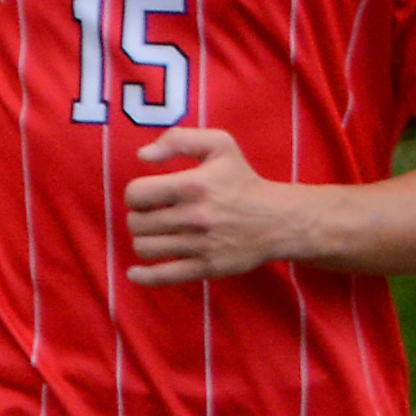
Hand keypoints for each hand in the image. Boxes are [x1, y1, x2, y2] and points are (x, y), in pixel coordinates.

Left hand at [122, 128, 304, 283]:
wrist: (280, 220)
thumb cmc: (244, 181)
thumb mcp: (219, 145)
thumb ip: (178, 139)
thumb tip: (142, 156)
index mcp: (192, 185)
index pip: (135, 194)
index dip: (137, 195)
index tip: (150, 196)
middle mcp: (194, 217)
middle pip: (136, 223)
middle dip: (141, 218)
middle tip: (156, 216)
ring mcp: (200, 246)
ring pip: (145, 248)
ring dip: (145, 241)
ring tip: (158, 235)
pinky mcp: (207, 267)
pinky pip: (163, 276)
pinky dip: (144, 276)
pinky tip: (135, 272)